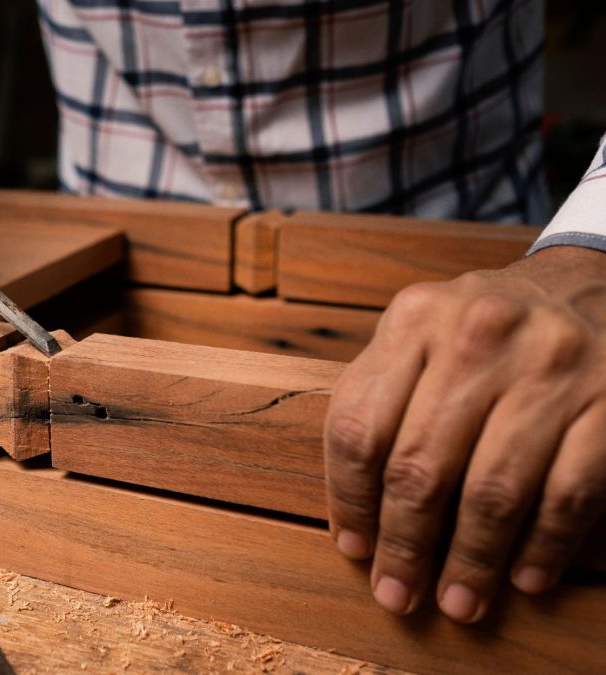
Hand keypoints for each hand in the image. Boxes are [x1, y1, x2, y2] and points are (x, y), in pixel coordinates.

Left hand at [324, 245, 605, 622]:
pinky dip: (543, 546)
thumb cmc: (483, 330)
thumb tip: (357, 515)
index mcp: (414, 320)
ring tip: (458, 603)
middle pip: (419, 466)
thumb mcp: (420, 335)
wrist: (590, 283)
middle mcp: (476, 336)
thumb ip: (379, 400)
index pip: (358, 427)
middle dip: (404, 546)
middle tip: (398, 594)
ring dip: (471, 560)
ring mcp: (550, 368)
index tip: (354, 549)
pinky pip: (568, 493)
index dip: (349, 500)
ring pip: (492, 490)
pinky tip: (523, 578)